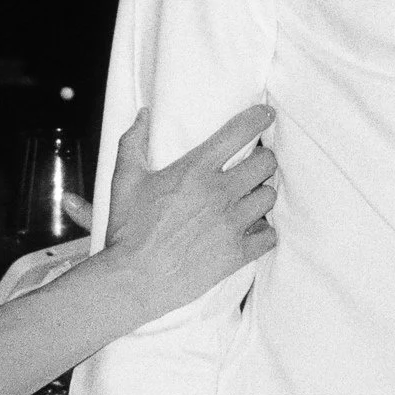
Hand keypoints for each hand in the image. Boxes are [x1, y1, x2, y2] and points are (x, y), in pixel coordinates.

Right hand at [102, 105, 276, 319]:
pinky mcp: (236, 253)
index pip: (240, 132)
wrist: (134, 278)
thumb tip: (142, 115)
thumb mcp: (124, 181)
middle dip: (263, 160)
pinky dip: (264, 231)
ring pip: (269, 197)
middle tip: (253, 165)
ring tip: (249, 197)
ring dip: (262, 194)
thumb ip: (132, 142)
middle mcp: (219, 193)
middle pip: (266, 163)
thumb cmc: (128, 230)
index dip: (259, 118)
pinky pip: (269, 235)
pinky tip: (250, 229)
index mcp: (195, 170)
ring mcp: (231, 224)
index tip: (265, 116)